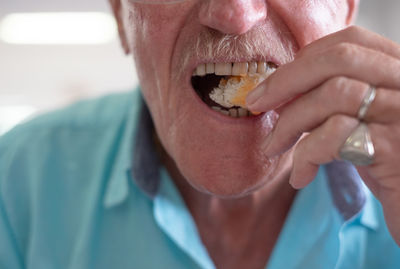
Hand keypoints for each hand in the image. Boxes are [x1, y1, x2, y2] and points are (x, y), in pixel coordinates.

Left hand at [246, 26, 399, 244]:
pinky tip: (301, 177)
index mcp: (399, 71)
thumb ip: (333, 99)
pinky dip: (306, 156)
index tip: (275, 83)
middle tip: (256, 103)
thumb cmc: (387, 166)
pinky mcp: (395, 149)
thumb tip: (279, 90)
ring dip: (289, 123)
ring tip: (273, 148)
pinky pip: (335, 136)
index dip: (305, 58)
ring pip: (333, 95)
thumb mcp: (363, 122)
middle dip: (286, 80)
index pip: (350, 41)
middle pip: (339, 59)